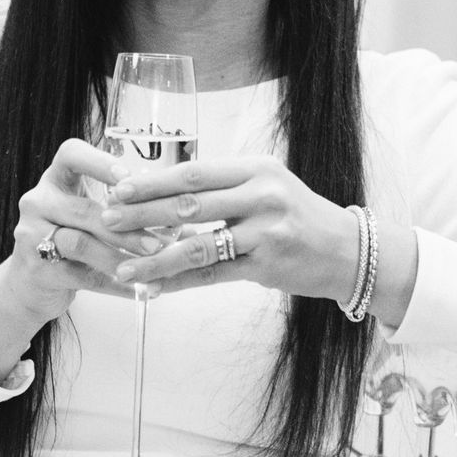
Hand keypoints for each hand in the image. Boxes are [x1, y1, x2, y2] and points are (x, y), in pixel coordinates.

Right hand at [0, 138, 163, 384]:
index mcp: (55, 180)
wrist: (30, 283)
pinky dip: (115, 284)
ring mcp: (31, 235)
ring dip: (119, 256)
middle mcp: (38, 201)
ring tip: (150, 266)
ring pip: (80, 243)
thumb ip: (126, 209)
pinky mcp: (36, 269)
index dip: (100, 163)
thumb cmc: (72, 239)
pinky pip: (81, 276)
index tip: (129, 178)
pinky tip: (140, 289)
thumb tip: (182, 214)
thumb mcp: (90, 215)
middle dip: (126, 226)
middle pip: (83, 208)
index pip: (71, 155)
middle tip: (159, 241)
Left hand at [97, 154, 357, 301]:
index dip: (153, 181)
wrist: (348, 250)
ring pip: (198, 246)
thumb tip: (163, 191)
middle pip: (189, 205)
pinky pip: (214, 276)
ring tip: (122, 265)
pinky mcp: (268, 267)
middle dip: (143, 214)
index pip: (193, 172)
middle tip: (107, 220)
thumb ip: (222, 187)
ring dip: (155, 257)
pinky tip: (154, 288)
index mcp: (255, 169)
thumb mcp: (265, 185)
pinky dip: (180, 282)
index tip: (118, 187)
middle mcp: (261, 196)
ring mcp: (266, 233)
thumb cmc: (297, 215)